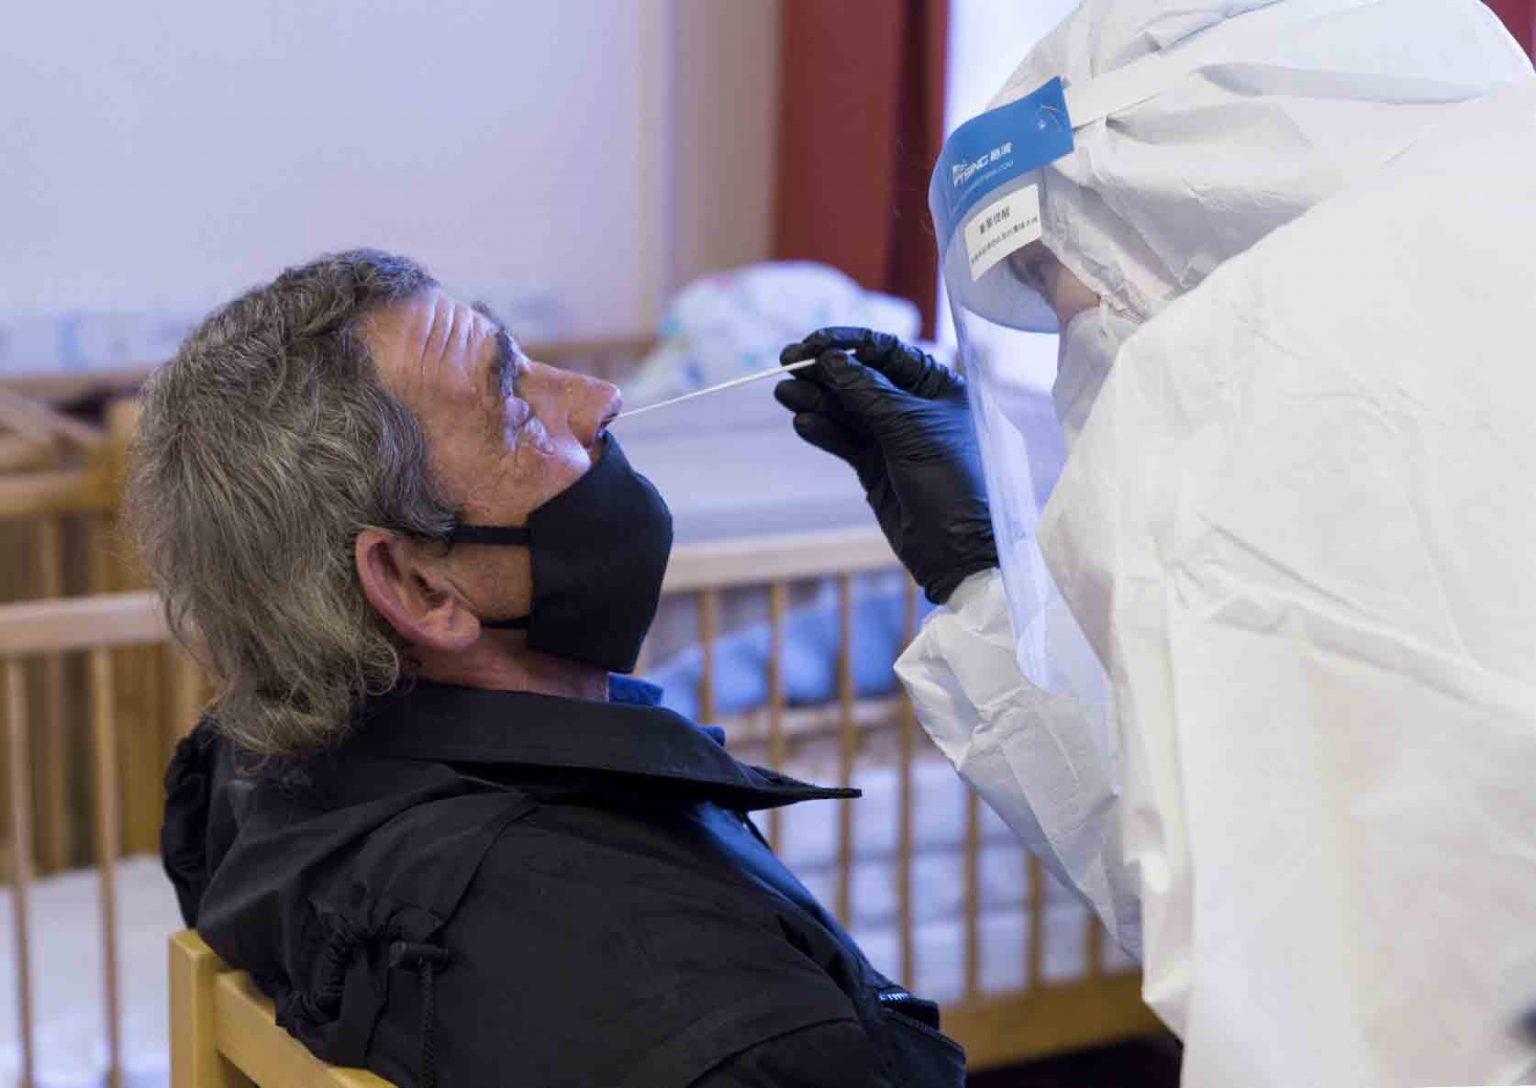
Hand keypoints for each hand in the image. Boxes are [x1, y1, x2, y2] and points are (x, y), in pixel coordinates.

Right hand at [775, 327, 996, 603]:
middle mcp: (914, 406)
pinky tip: (802, 422)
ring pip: (846, 410)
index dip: (847, 343)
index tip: (812, 343)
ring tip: (784, 393)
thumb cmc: (952, 481)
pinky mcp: (875, 467)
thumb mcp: (910, 428)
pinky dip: (822, 431)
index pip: (886, 351)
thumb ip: (866, 392)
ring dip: (815, 400)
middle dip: (824, 371)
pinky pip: (843, 440)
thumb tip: (831, 359)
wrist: (959, 549)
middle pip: (860, 378)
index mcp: (937, 385)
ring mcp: (893, 437)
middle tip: (787, 364)